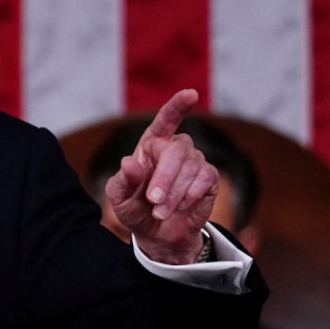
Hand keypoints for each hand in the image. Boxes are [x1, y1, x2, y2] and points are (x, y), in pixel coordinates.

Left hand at [105, 90, 216, 264]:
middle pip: (176, 150)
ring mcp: (194, 161)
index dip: (177, 106)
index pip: (166, 119)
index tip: (191, 94)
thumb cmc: (135, 208)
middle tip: (154, 201)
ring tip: (161, 211)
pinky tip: (181, 207)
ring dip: (174, 194)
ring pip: (190, 168)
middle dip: (164, 178)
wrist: (157, 234)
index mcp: (151, 144)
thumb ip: (123, 180)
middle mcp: (174, 148)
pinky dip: (190, 195)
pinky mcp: (209, 178)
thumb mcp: (120, 198)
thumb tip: (129, 161)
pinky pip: (205, 179)